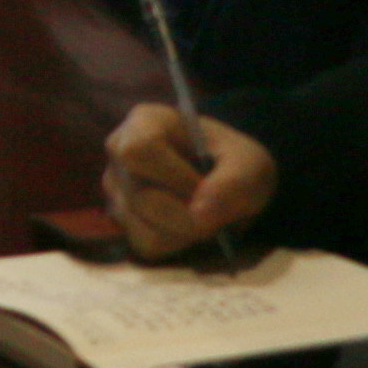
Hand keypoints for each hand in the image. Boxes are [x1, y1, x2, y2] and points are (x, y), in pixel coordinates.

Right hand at [103, 104, 277, 260]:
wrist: (229, 185)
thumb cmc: (234, 163)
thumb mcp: (251, 165)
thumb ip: (234, 183)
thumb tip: (199, 214)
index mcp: (146, 122)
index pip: (139, 150)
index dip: (173, 176)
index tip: (203, 186)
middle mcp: (120, 152)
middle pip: (140, 197)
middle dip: (186, 216)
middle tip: (215, 214)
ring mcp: (116, 188)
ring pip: (141, 228)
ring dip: (184, 234)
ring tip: (204, 218)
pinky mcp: (121, 220)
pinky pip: (144, 245)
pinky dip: (175, 246)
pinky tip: (188, 228)